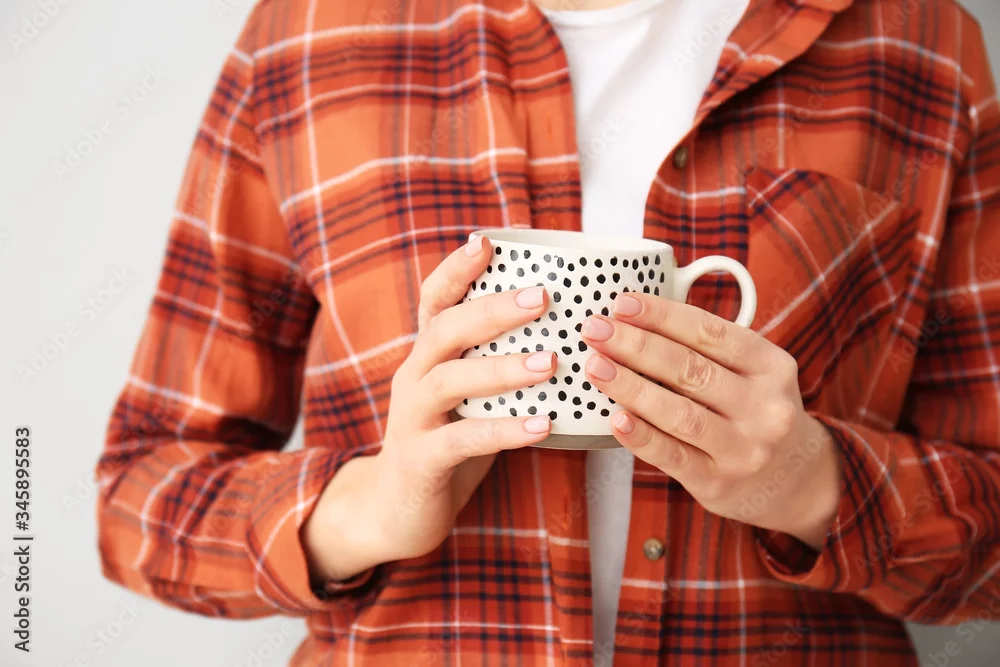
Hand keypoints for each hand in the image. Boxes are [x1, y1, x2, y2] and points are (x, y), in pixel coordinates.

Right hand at [304, 236, 557, 581]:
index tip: (489, 240)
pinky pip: (461, 441)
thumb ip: (497, 362)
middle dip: (492, 309)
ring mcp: (412, 419)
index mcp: (427, 356)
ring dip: (502, 368)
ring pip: (450, 381)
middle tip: (543, 297)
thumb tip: (566, 328)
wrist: (396, 511)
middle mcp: (413, 377)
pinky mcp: (420, 461)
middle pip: (444, 329)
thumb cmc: (448, 442)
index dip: (457, 268)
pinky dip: (503, 431)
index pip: (435, 299)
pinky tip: (543, 426)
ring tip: (551, 362)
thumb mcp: (469, 396)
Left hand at [579, 293, 840, 548]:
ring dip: (631, 387)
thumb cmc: (756, 412)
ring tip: (595, 367)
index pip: (710, 332)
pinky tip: (614, 418)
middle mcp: (764, 407)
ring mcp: (744, 449)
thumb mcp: (755, 374)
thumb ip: (709, 350)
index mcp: (771, 366)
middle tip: (596, 330)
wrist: (798, 480)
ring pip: (679, 413)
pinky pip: (672, 456)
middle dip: (636, 346)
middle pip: (690, 369)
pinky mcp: (718, 483)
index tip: (621, 303)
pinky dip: (641, 436)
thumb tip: (633, 319)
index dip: (662, 315)